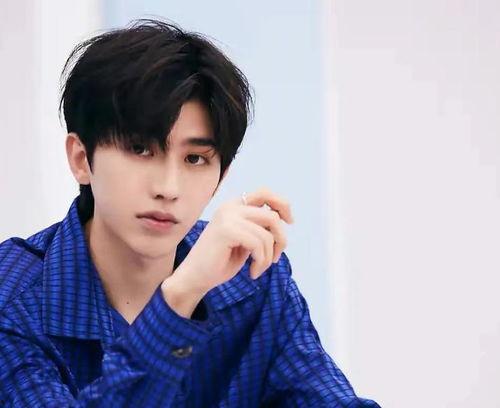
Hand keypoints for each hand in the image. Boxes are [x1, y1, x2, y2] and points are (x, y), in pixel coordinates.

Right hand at [170, 187, 293, 297]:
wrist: (195, 277)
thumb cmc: (220, 261)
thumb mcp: (246, 240)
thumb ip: (259, 227)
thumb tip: (283, 220)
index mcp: (234, 206)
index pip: (265, 193)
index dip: (282, 205)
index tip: (289, 222)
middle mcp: (231, 207)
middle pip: (272, 216)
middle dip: (280, 239)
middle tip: (275, 258)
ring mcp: (227, 217)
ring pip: (267, 234)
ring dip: (268, 257)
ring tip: (259, 268)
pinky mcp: (226, 231)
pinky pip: (258, 244)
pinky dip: (261, 262)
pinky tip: (253, 272)